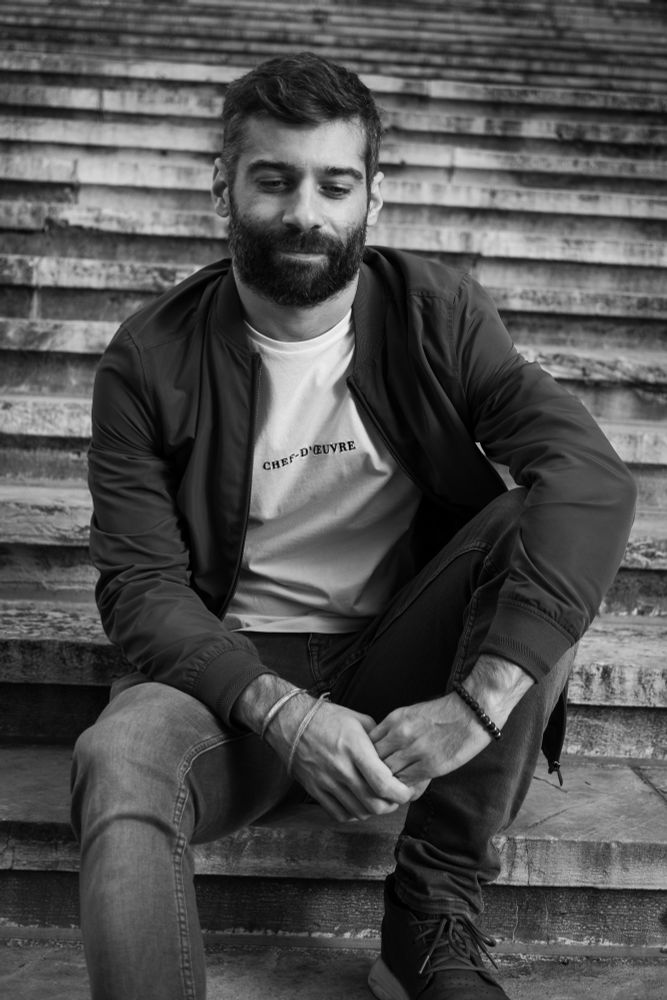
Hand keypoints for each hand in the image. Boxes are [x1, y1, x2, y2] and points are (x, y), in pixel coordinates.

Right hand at [232, 674, 418, 822]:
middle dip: (391, 805)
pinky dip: (354, 814)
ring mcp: (326, 782)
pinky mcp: (315, 790)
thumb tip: (396, 757)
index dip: (401, 793)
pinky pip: (339, 814)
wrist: (290, 722)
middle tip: (395, 797)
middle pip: (374, 804)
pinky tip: (358, 802)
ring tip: (378, 799)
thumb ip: (379, 741)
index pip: (383, 783)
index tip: (407, 791)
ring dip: (373, 810)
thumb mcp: (359, 720)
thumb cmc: (327, 718)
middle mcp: (341, 768)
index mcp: (355, 748)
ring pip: (359, 812)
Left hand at [369, 655, 533, 784]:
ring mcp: (414, 750)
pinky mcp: (430, 765)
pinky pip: (406, 783)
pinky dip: (403, 789)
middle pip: (374, 761)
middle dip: (373, 773)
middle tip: (377, 783)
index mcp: (394, 719)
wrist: (472, 712)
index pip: (368, 744)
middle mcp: (400, 734)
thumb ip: (394, 730)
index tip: (371, 767)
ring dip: (388, 783)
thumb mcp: (411, 714)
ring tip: (389, 789)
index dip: (367, 758)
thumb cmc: (444, 713)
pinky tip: (405, 790)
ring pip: (387, 775)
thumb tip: (381, 749)